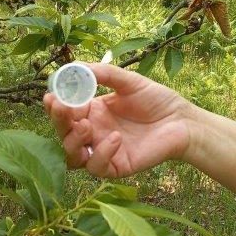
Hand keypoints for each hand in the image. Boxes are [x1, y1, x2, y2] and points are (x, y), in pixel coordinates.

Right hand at [44, 63, 195, 177]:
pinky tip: (115, 138)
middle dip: (59, 121)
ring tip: (87, 125)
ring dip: (73, 141)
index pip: (65, 112)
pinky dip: (101, 154)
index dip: (57, 106)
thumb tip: (76, 66)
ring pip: (72, 157)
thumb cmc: (156, 100)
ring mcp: (102, 151)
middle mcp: (93, 133)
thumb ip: (104, 74)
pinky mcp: (116, 167)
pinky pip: (97, 168)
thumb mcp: (129, 82)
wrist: (181, 120)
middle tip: (63, 108)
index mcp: (92, 112)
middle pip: (64, 134)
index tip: (54, 96)